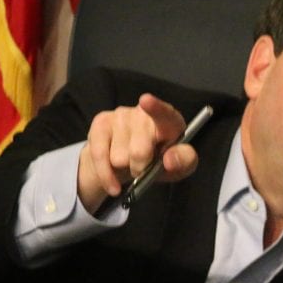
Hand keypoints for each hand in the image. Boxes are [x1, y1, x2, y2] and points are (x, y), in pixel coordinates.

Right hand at [77, 94, 199, 212]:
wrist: (131, 166)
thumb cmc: (162, 162)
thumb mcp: (181, 166)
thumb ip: (184, 161)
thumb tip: (169, 160)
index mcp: (170, 121)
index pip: (164, 113)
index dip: (155, 107)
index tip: (145, 100)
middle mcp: (144, 113)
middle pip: (138, 151)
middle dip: (141, 168)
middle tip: (144, 167)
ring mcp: (121, 115)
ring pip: (118, 158)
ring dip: (125, 168)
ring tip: (130, 163)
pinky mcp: (100, 123)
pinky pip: (99, 156)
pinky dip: (106, 176)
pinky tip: (113, 183)